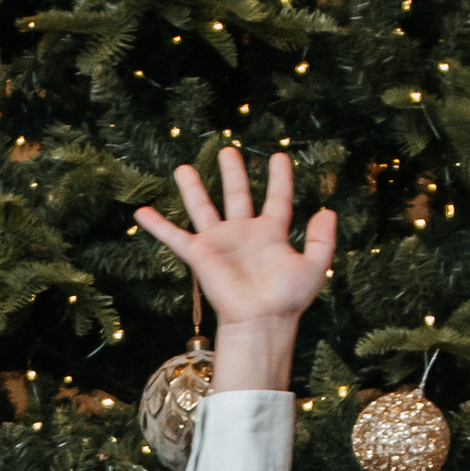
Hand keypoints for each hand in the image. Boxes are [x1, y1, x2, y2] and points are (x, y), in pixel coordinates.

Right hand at [134, 146, 335, 391]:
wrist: (261, 320)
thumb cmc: (287, 298)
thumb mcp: (314, 266)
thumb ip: (322, 239)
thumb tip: (328, 211)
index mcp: (271, 234)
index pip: (276, 199)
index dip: (280, 178)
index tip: (279, 156)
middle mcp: (243, 233)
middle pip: (236, 195)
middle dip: (233, 173)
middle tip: (228, 150)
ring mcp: (220, 242)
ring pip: (203, 208)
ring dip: (193, 189)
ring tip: (184, 167)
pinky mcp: (200, 255)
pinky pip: (174, 236)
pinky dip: (158, 225)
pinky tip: (141, 212)